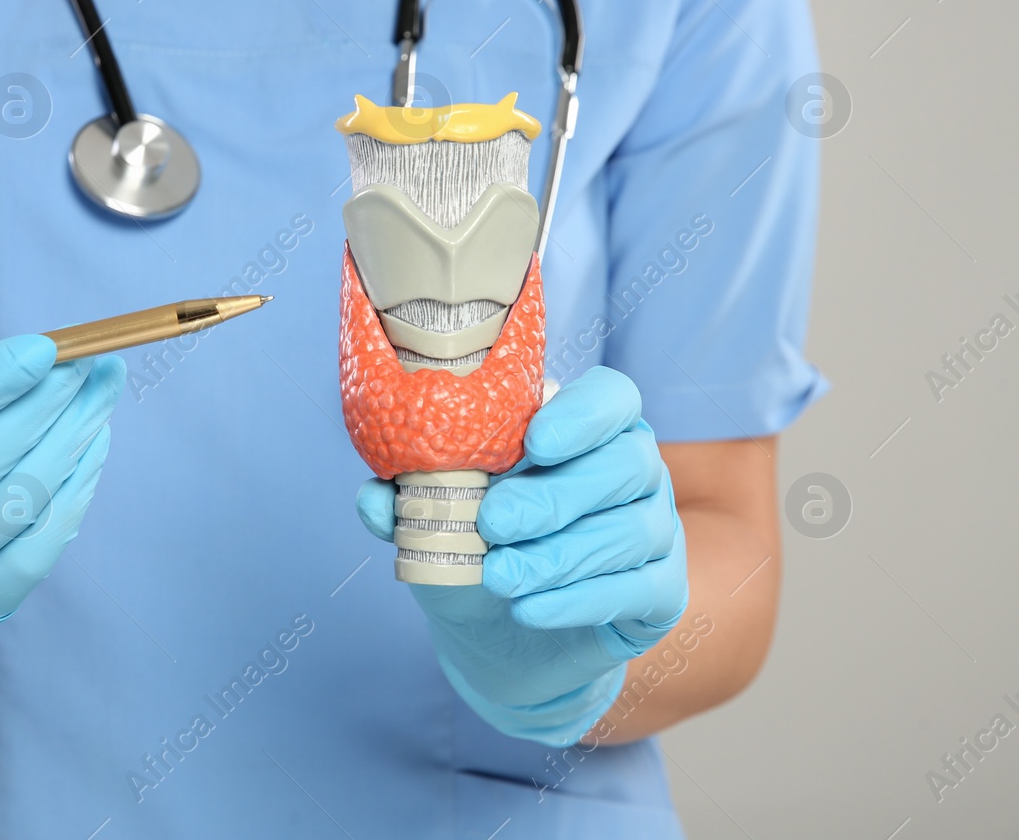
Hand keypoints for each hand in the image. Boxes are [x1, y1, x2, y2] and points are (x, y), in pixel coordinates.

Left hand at [357, 366, 686, 745]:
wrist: (503, 638)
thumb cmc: (475, 550)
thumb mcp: (436, 521)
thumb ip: (409, 501)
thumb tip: (373, 497)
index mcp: (587, 430)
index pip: (613, 398)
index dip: (584, 415)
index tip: (536, 441)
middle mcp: (635, 470)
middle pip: (625, 465)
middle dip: (555, 496)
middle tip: (493, 523)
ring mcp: (658, 530)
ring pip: (631, 531)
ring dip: (560, 555)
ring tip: (499, 577)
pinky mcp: (664, 592)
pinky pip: (638, 589)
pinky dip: (579, 600)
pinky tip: (530, 609)